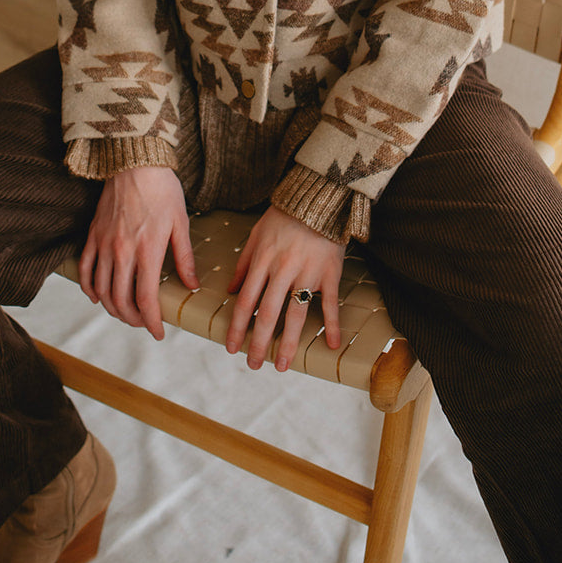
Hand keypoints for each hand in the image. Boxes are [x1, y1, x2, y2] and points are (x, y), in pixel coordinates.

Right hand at [78, 165, 197, 339]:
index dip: (152, 322)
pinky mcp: (93, 235)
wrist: (135, 161)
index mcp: (147, 250)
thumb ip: (184, 257)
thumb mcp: (181, 223)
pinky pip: (84, 269)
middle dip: (132, 319)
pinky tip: (98, 296)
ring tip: (124, 312)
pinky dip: (89, 288)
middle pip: (121, 300)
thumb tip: (191, 285)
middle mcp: (122, 251)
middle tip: (143, 323)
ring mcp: (104, 244)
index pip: (146, 299)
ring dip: (112, 308)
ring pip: (101, 289)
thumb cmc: (162, 189)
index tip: (159, 332)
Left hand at [225, 206, 345, 371]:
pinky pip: (330, 304)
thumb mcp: (256, 235)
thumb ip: (243, 264)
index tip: (231, 347)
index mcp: (263, 261)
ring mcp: (308, 273)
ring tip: (282, 365)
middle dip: (259, 343)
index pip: (246, 302)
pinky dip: (332, 325)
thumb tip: (229, 292)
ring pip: (296, 315)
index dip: (237, 327)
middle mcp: (283, 270)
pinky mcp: (330, 273)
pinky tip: (332, 345)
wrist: (318, 197)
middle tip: (253, 365)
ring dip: (288, 343)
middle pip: (268, 314)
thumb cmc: (284, 216)